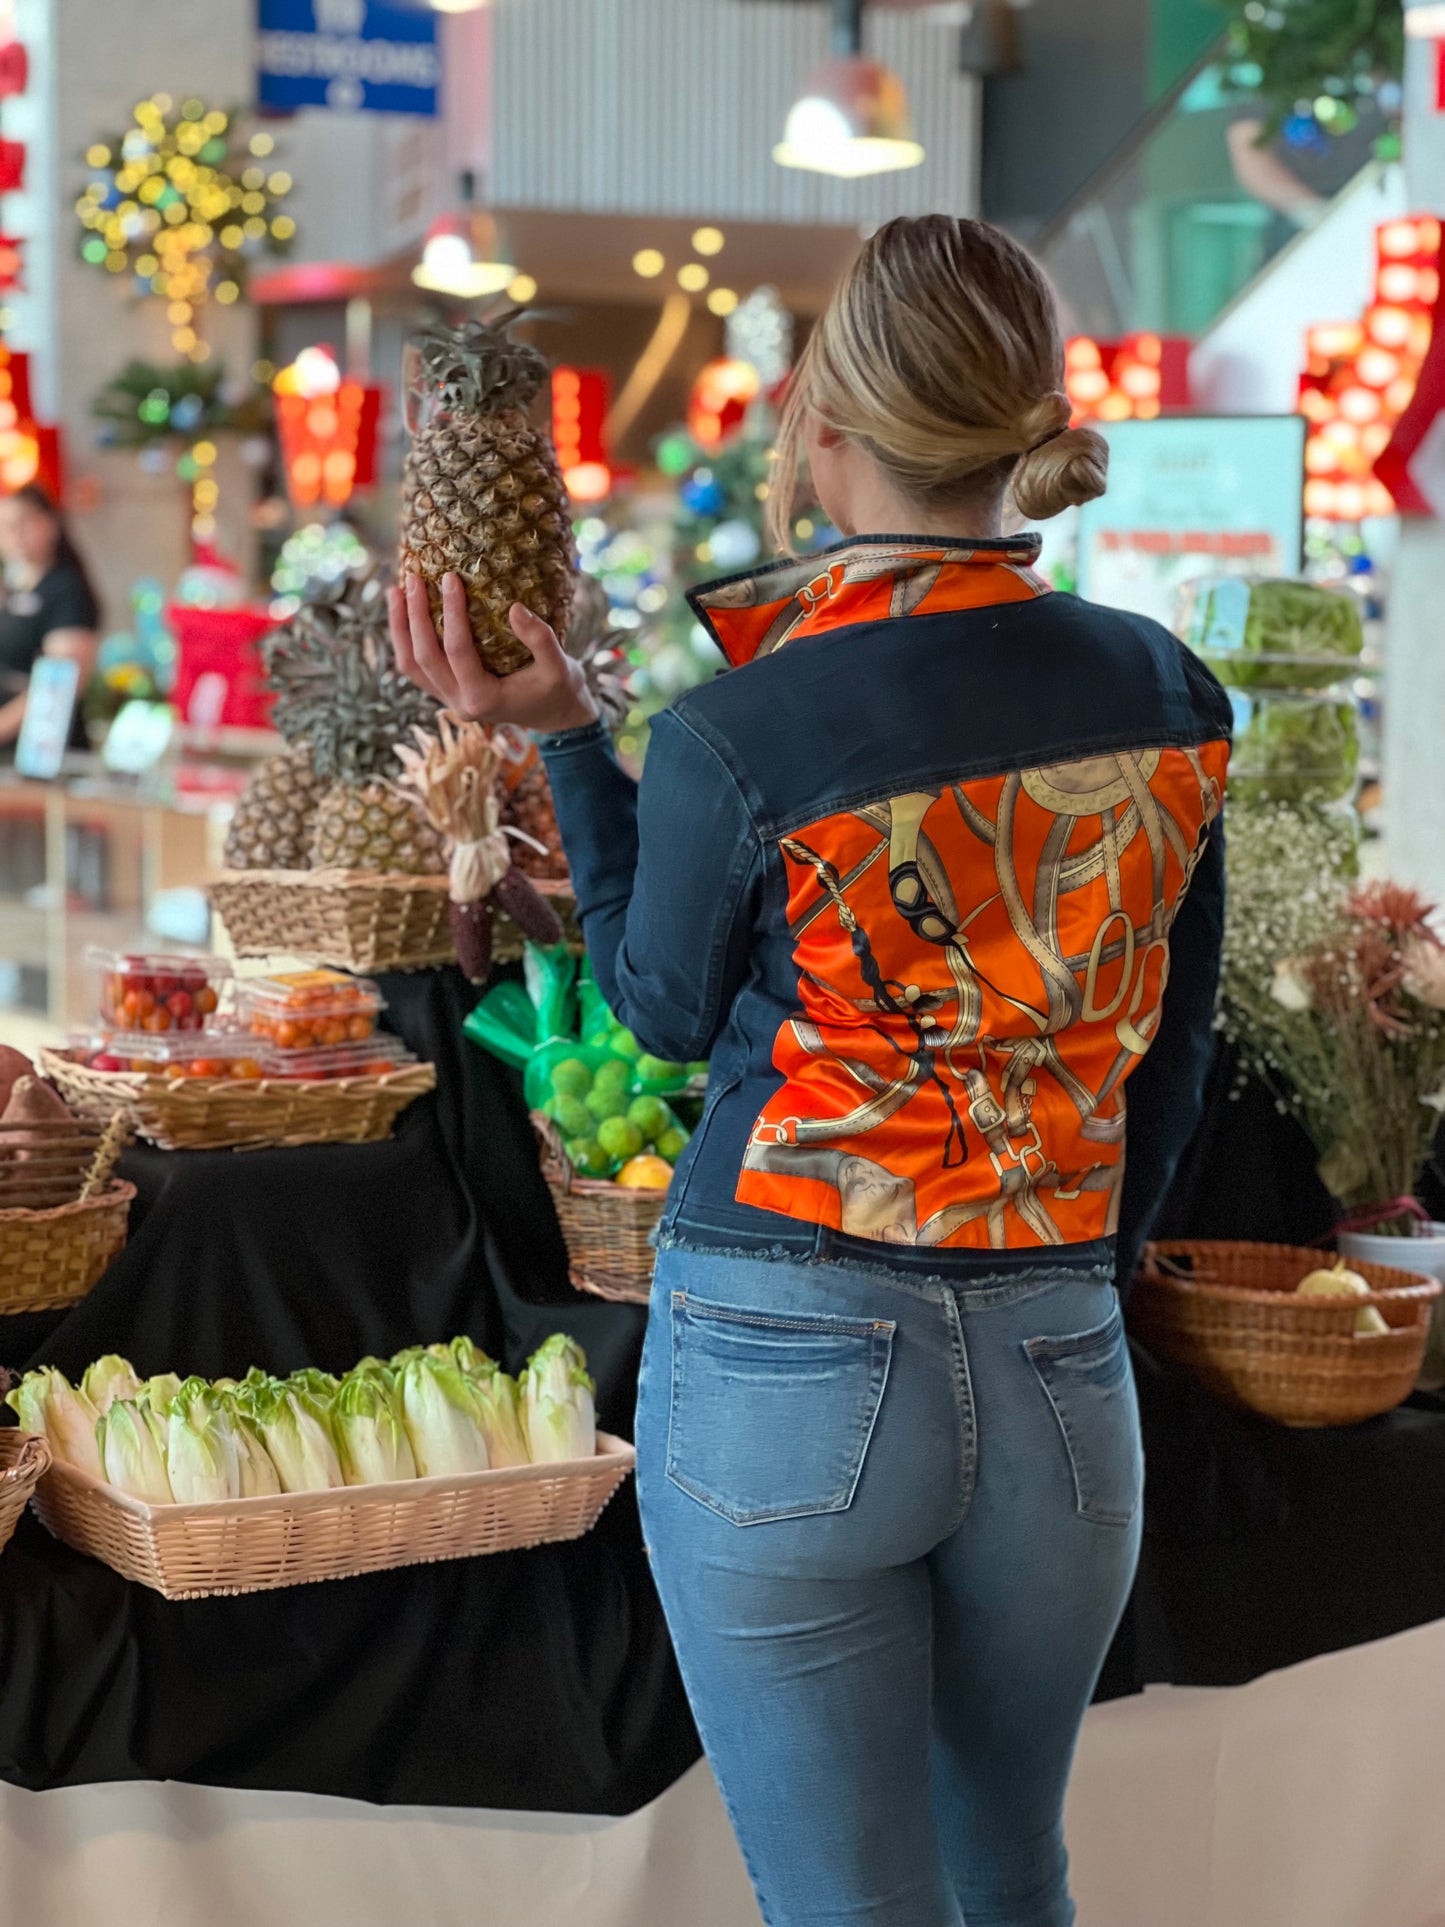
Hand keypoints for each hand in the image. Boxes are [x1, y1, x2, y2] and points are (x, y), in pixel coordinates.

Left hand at [387, 571, 599, 734]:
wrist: (555, 716)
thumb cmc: (559, 689)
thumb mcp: (559, 665)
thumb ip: (540, 638)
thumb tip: (514, 607)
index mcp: (484, 700)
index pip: (458, 651)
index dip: (451, 613)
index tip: (450, 578)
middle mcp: (460, 704)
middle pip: (424, 658)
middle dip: (414, 616)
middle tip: (413, 578)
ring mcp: (449, 701)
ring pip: (410, 666)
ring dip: (400, 628)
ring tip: (395, 591)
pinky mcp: (446, 693)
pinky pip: (416, 668)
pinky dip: (405, 640)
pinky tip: (403, 612)